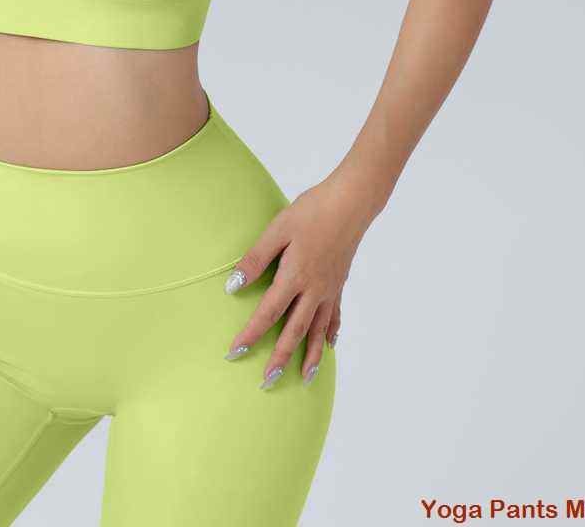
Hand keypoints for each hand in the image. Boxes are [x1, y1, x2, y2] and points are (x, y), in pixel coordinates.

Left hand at [224, 176, 375, 386]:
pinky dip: (331, 332)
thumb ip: (255, 259)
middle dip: (280, 358)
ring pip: (318, 330)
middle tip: (267, 382)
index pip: (268, 314)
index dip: (250, 335)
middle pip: (294, 332)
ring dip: (310, 356)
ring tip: (305, 379)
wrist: (351, 202)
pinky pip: (335, 315)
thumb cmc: (311, 211)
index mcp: (294, 277)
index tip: (235, 353)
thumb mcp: (277, 231)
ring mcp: (329, 289)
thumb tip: (233, 287)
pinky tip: (330, 345)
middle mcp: (313, 290)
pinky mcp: (339, 283)